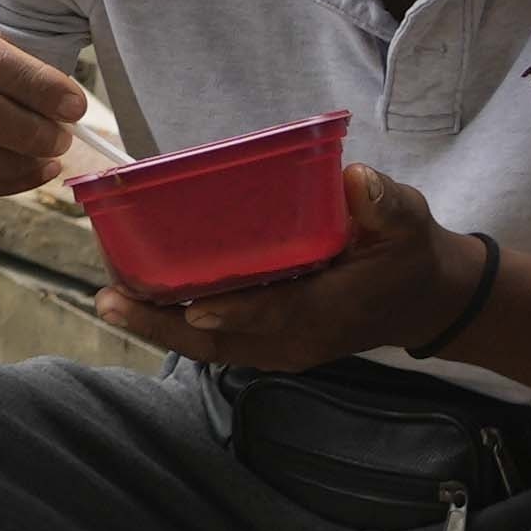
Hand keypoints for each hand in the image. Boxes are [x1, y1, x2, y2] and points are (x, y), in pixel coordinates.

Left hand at [105, 156, 493, 381]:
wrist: (423, 297)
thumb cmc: (408, 251)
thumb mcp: (409, 221)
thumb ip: (385, 204)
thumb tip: (358, 182)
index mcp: (333, 309)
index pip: (280, 314)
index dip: (238, 312)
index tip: (194, 309)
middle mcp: (299, 339)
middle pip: (224, 343)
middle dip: (164, 326)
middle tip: (110, 300)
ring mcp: (282, 348)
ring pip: (211, 348)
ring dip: (158, 328)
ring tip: (108, 300)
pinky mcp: (269, 342)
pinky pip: (216, 343)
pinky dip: (175, 327)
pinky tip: (136, 301)